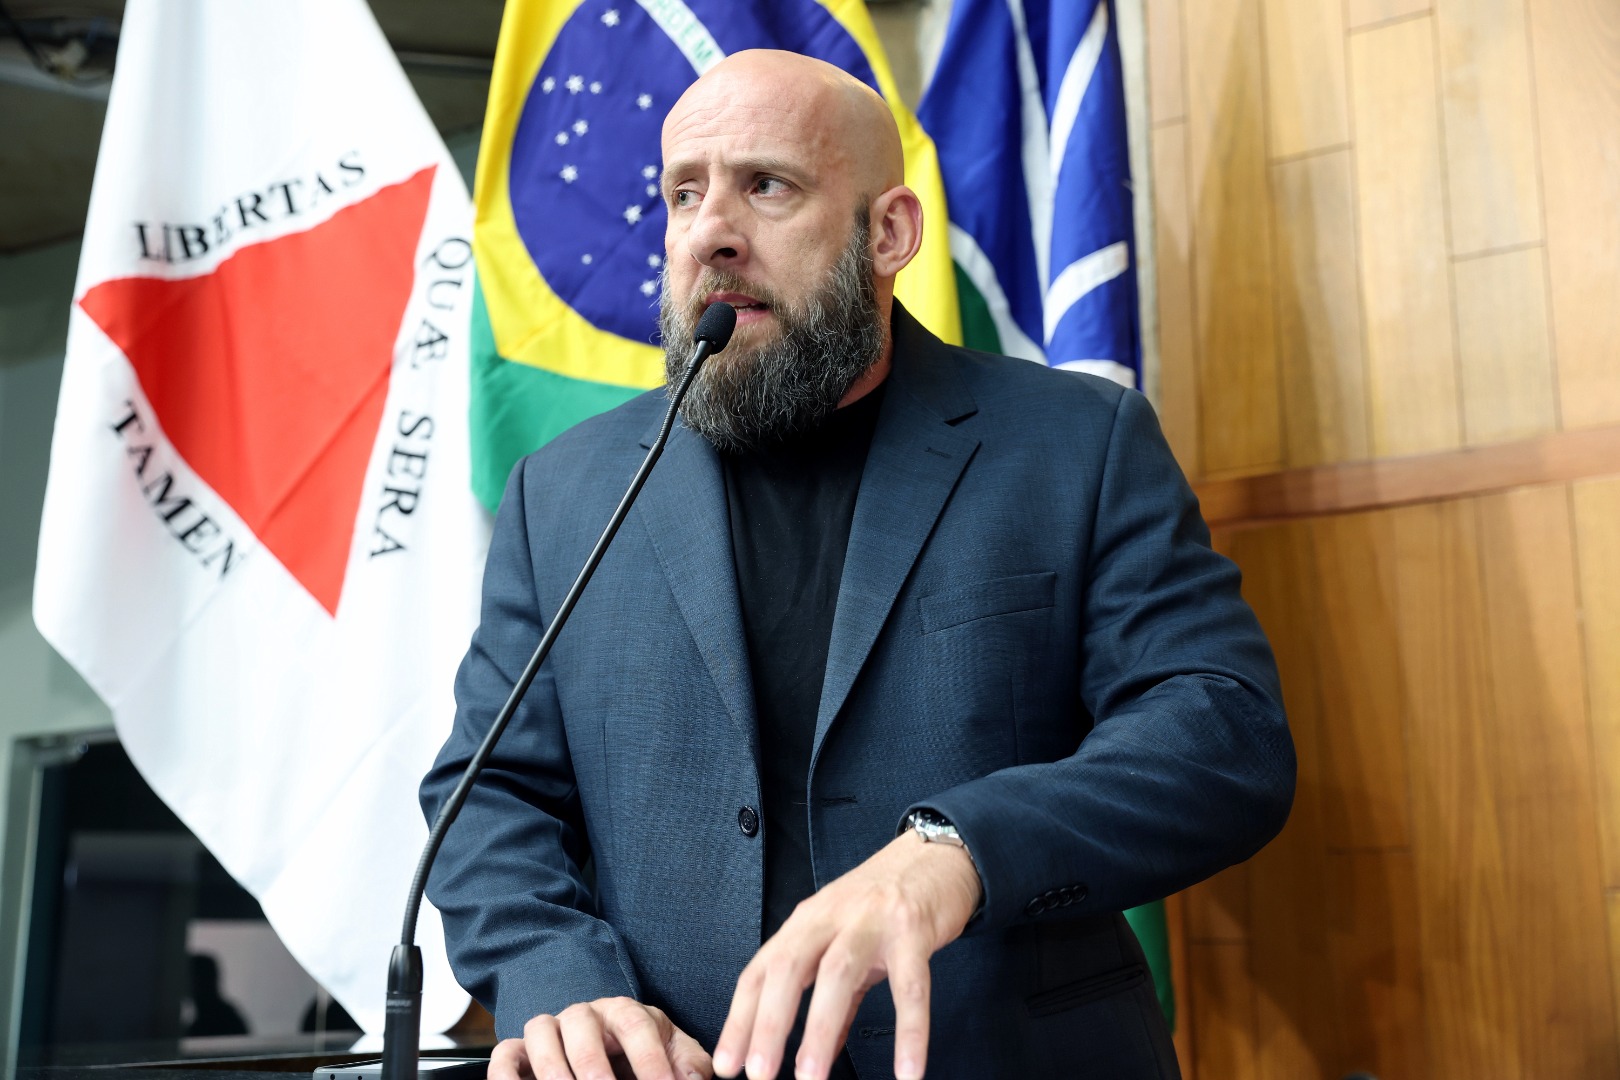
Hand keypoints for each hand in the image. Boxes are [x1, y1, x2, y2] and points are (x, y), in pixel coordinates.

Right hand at [488, 998, 712, 1079]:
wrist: (604, 1045)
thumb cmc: (638, 1052)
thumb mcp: (668, 1052)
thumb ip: (686, 1063)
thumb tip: (693, 1079)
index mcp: (625, 1011)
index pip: (637, 1026)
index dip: (650, 1060)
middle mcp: (585, 1015)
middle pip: (584, 1028)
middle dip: (596, 1066)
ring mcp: (550, 1029)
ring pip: (542, 1034)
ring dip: (554, 1070)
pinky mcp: (521, 1049)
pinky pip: (506, 1053)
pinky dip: (506, 1073)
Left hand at [712, 832, 981, 1079]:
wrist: (936, 855)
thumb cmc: (882, 903)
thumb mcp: (844, 942)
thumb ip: (829, 996)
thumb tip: (820, 1052)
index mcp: (806, 921)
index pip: (761, 972)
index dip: (740, 1019)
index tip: (726, 1065)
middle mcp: (831, 916)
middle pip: (788, 968)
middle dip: (768, 1024)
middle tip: (758, 1076)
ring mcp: (872, 921)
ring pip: (837, 975)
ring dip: (819, 1030)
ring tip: (810, 1079)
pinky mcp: (914, 931)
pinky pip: (911, 988)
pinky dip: (909, 1034)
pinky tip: (908, 1073)